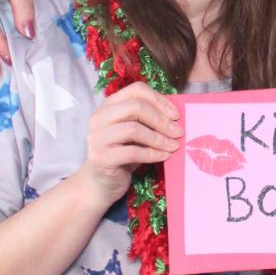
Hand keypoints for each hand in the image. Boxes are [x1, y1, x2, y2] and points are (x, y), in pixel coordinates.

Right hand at [74, 85, 183, 208]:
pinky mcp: (100, 157)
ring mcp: (97, 137)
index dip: (159, 100)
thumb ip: (148, 120)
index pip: (136, 90)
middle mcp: (99, 118)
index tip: (176, 115)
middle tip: (178, 132)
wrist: (100, 184)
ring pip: (133, 129)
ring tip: (173, 146)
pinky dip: (152, 154)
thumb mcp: (135, 134)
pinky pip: (132, 152)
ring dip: (159, 138)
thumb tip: (176, 115)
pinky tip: (164, 156)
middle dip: (161, 119)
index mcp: (108, 106)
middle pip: (136, 106)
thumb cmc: (122, 156)